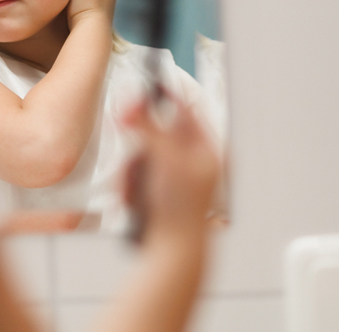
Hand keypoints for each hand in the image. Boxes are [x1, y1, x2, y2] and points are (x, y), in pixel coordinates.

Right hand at [121, 98, 219, 245]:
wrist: (173, 251)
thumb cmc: (181, 210)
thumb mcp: (166, 158)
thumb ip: (148, 127)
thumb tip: (134, 102)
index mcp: (207, 148)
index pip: (185, 109)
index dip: (163, 96)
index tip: (143, 86)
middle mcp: (193, 160)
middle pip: (156, 132)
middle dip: (140, 148)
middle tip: (136, 154)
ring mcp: (175, 177)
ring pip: (141, 155)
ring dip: (133, 170)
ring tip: (140, 188)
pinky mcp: (159, 191)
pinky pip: (136, 175)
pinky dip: (132, 184)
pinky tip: (137, 199)